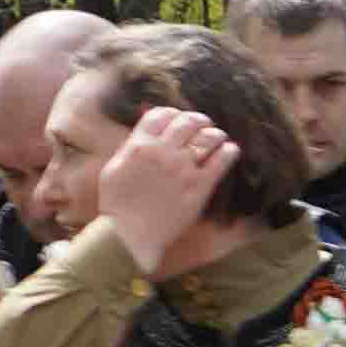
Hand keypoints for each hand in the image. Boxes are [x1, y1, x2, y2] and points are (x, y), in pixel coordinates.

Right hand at [93, 106, 242, 273]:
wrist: (129, 233)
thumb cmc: (118, 204)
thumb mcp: (115, 168)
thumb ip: (132, 148)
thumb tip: (145, 134)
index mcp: (139, 145)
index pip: (161, 114)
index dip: (173, 113)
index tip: (179, 119)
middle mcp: (162, 152)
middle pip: (187, 121)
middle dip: (198, 120)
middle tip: (203, 125)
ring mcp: (182, 168)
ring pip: (208, 137)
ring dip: (215, 134)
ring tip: (218, 138)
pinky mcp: (199, 185)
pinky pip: (222, 159)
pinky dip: (229, 151)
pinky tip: (230, 150)